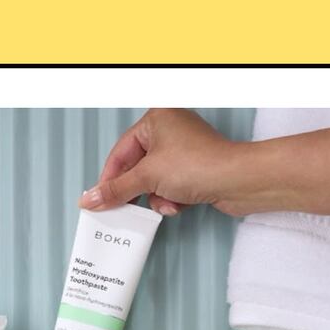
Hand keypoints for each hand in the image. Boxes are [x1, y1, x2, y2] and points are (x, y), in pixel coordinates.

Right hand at [79, 109, 329, 218]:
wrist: (240, 181)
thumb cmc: (200, 165)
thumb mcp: (148, 177)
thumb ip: (116, 190)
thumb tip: (90, 199)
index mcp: (156, 120)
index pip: (121, 151)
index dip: (109, 178)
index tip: (98, 200)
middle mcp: (171, 132)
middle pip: (138, 168)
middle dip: (137, 191)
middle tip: (124, 209)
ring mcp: (185, 152)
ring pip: (155, 182)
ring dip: (157, 198)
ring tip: (167, 203)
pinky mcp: (197, 171)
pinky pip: (172, 188)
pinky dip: (172, 200)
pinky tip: (180, 205)